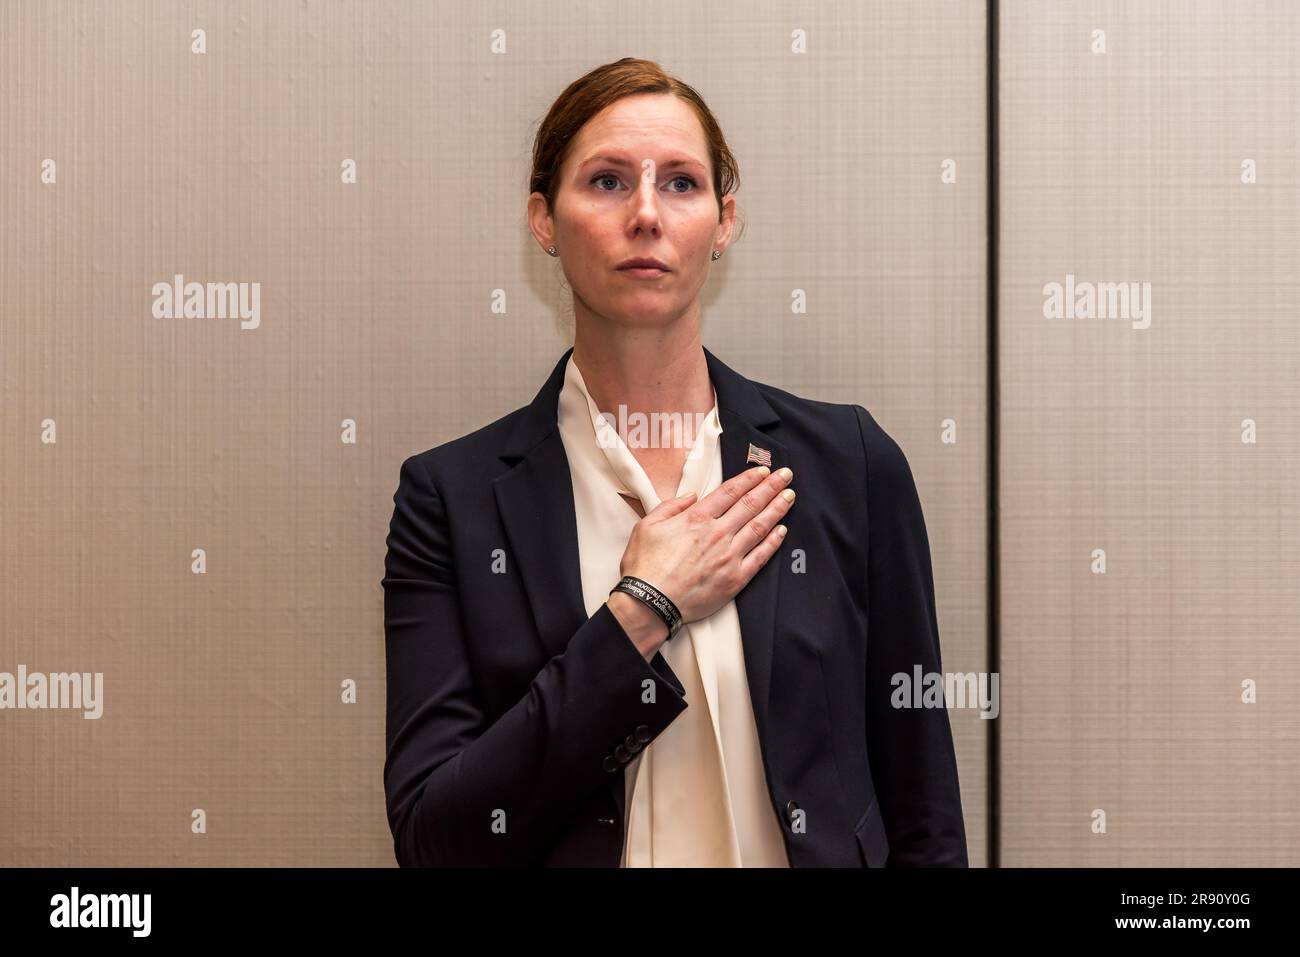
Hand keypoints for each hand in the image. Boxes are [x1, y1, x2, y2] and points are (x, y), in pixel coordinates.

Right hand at [607, 465, 794, 657]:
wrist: (650, 603)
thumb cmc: (644, 567)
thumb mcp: (647, 526)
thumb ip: (670, 506)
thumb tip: (691, 496)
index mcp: (696, 519)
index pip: (730, 492)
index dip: (749, 479)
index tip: (763, 471)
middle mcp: (717, 534)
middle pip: (750, 504)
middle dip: (771, 487)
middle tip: (786, 475)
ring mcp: (729, 557)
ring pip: (759, 527)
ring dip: (776, 509)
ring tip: (789, 496)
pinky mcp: (735, 579)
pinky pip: (760, 557)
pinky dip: (773, 542)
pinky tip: (782, 531)